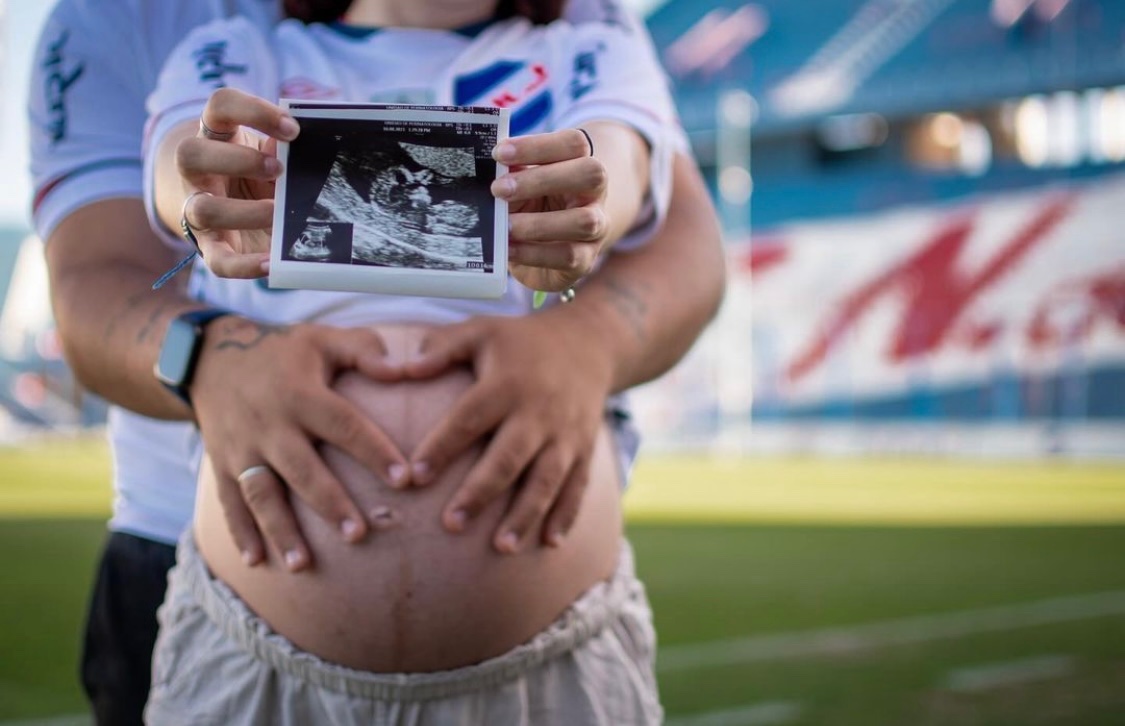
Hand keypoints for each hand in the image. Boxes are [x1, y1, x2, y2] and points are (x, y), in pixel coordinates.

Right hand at [173, 88, 298, 277]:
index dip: (252, 110)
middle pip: (191, 153)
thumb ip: (285, 147)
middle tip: (278, 169)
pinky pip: (218, 260)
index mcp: (216, 135)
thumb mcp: (271, 154)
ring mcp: (197, 208)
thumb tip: (307, 145)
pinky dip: (244, 266)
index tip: (293, 129)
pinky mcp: (210, 246)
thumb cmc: (260, 172)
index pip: (220, 105)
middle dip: (236, 160)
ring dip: (243, 212)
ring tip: (276, 213)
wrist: (232, 208)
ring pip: (201, 208)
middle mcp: (197, 171)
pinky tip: (272, 264)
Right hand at [191, 317, 408, 570]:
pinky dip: (240, 532)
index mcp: (301, 393)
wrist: (210, 357)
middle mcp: (270, 424)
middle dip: (329, 503)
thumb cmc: (285, 351)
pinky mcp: (219, 463)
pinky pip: (228, 501)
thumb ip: (364, 351)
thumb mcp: (323, 339)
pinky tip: (256, 562)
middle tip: (358, 535)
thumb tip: (404, 369)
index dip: (374, 450)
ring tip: (303, 565)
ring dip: (280, 529)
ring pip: (261, 493)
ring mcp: (241, 447)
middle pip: (302, 468)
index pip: (343, 424)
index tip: (405, 478)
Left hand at [385, 310, 614, 553]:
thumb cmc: (520, 342)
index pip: (470, 418)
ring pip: (546, 480)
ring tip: (502, 547)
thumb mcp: (481, 331)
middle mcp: (538, 412)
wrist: (589, 344)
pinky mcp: (584, 450)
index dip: (442, 446)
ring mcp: (565, 435)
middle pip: (508, 457)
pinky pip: (577, 486)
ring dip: (525, 515)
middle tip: (451, 524)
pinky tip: (550, 544)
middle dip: (481, 493)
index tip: (414, 475)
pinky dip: (566, 516)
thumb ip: (440, 349)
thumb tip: (398, 370)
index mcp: (507, 384)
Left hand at [493, 128, 609, 292]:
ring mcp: (597, 227)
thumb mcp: (520, 186)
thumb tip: (490, 170)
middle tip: (499, 189)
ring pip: (585, 221)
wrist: (547, 251)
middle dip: (542, 179)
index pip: (573, 143)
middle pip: (590, 173)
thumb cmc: (531, 207)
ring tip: (505, 226)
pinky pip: (567, 256)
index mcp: (580, 164)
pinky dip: (533, 253)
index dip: (537, 146)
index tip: (499, 153)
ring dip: (539, 223)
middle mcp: (596, 193)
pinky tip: (509, 248)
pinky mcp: (586, 259)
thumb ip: (510, 174)